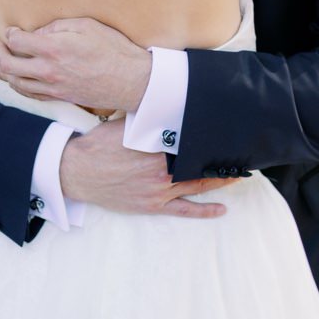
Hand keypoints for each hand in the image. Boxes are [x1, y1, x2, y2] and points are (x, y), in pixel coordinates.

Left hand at [0, 18, 151, 113]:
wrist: (133, 81)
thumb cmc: (113, 49)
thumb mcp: (86, 26)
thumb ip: (56, 27)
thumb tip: (37, 33)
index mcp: (53, 49)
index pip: (17, 41)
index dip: (10, 34)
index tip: (12, 30)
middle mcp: (48, 71)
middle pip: (8, 65)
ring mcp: (53, 87)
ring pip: (16, 83)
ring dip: (3, 72)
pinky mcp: (60, 97)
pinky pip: (31, 94)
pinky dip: (18, 87)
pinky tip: (15, 81)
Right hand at [59, 122, 237, 218]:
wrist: (76, 172)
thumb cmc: (97, 146)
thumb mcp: (123, 125)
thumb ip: (147, 121)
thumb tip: (167, 107)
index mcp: (156, 149)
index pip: (193, 143)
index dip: (212, 140)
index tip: (229, 136)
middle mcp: (162, 171)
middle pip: (201, 164)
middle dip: (222, 160)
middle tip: (243, 155)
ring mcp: (159, 191)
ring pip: (198, 185)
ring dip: (220, 180)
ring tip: (238, 175)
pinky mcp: (153, 205)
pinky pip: (184, 210)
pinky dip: (204, 211)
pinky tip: (221, 209)